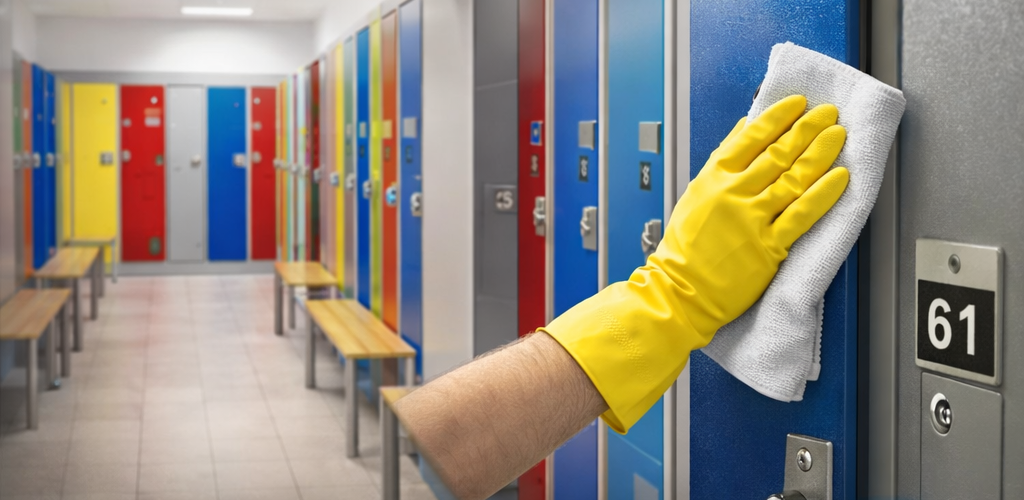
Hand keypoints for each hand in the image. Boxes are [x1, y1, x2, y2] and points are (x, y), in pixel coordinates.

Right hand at [651, 94, 848, 336]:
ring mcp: (752, 220)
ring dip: (820, 153)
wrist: (680, 291)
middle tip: (827, 113)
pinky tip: (839, 177)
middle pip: (777, 153)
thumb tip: (743, 128)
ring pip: (793, 178)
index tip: (798, 104)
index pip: (750, 137)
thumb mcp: (695, 195)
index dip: (778, 117)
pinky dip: (823, 193)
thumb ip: (721, 161)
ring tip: (837, 135)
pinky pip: (802, 214)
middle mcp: (733, 194)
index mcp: (713, 179)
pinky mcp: (768, 247)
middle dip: (807, 129)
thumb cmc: (685, 250)